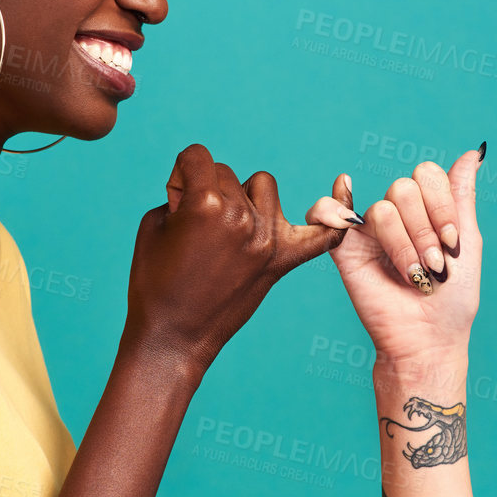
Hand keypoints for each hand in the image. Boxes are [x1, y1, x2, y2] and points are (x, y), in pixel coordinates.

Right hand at [128, 143, 349, 367]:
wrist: (173, 338)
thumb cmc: (153, 282)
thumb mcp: (154, 224)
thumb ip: (180, 192)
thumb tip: (205, 183)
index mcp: (205, 205)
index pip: (198, 158)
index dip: (181, 176)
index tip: (175, 204)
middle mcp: (242, 218)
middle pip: (227, 174)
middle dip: (205, 190)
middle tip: (191, 229)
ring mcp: (266, 239)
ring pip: (262, 185)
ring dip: (243, 196)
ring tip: (224, 227)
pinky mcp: (282, 262)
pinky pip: (322, 234)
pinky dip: (335, 214)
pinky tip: (343, 187)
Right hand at [305, 148, 483, 368]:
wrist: (428, 338)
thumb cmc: (453, 298)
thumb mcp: (468, 241)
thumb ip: (462, 195)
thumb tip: (472, 151)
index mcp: (425, 208)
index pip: (427, 175)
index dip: (441, 206)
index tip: (452, 242)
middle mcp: (397, 215)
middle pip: (404, 188)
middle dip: (425, 231)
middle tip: (433, 265)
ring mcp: (369, 230)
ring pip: (382, 209)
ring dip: (403, 246)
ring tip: (412, 275)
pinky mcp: (343, 248)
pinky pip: (326, 210)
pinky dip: (332, 208)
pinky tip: (348, 220)